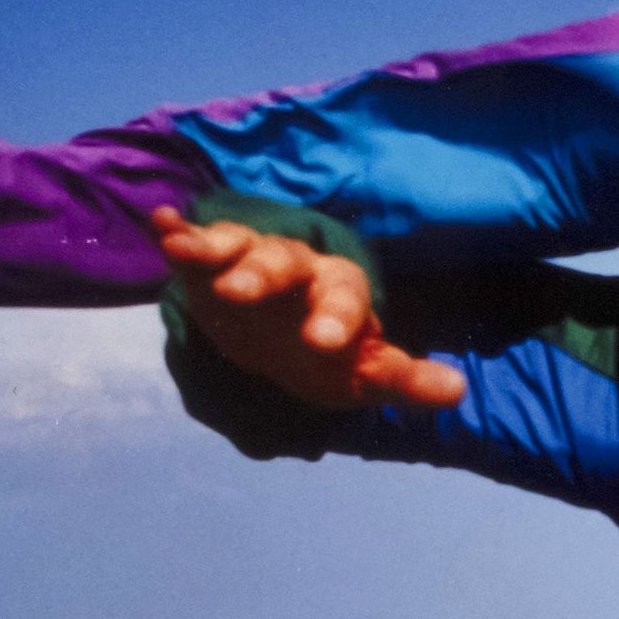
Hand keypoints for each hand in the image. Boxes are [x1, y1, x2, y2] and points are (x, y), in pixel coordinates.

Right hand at [150, 207, 465, 411]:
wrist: (287, 338)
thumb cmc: (333, 356)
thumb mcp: (367, 372)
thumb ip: (406, 380)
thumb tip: (456, 392)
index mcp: (339, 292)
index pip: (345, 297)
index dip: (337, 318)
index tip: (324, 342)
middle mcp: (297, 270)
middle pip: (284, 263)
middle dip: (261, 275)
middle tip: (238, 293)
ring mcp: (251, 263)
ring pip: (238, 247)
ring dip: (212, 249)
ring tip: (180, 250)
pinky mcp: (211, 268)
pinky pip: (197, 246)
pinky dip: (180, 235)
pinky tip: (161, 226)